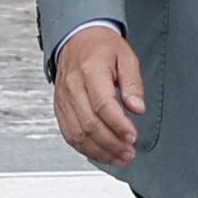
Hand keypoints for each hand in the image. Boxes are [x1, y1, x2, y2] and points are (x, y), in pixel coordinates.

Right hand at [52, 25, 145, 169]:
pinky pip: (69, 134)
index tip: (132, 136)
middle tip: (129, 152)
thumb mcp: (126, 57)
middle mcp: (73, 86)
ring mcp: (64, 99)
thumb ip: (133, 84)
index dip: (118, 125)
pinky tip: (101, 153)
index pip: (102, 104)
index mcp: (90, 70)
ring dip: (99, 151)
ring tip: (119, 158)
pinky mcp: (60, 108)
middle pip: (89, 124)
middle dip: (111, 143)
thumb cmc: (102, 47)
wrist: (77, 39)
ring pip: (77, 134)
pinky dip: (85, 148)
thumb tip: (137, 108)